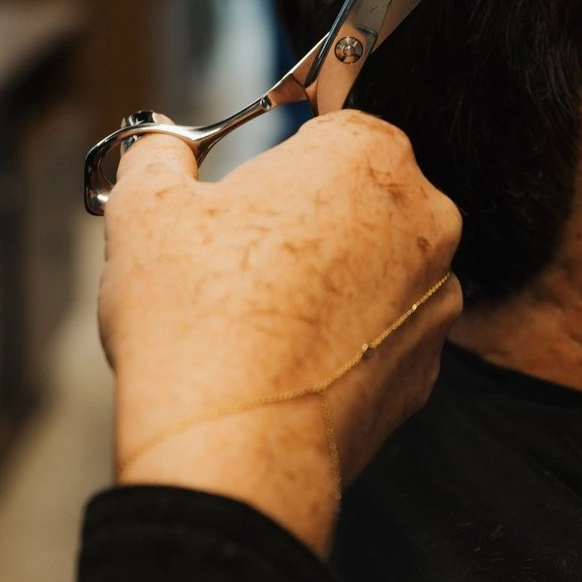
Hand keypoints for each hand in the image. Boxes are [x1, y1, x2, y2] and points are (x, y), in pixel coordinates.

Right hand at [97, 111, 461, 554]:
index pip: (330, 129)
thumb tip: (159, 148)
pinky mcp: (426, 369)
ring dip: (329, 282)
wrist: (233, 453)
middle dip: (305, 220)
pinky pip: (381, 335)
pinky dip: (342, 343)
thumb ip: (157, 156)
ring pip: (373, 268)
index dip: (278, 163)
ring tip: (257, 320)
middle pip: (357, 199)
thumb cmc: (195, 319)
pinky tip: (287, 364)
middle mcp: (425, 217)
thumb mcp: (145, 208)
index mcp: (369, 154)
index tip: (241, 199)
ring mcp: (436, 298)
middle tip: (239, 262)